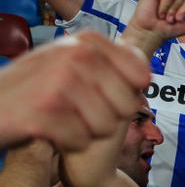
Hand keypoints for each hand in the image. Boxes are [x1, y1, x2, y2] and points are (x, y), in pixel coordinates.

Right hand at [0, 33, 150, 151]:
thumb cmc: (34, 89)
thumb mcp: (68, 62)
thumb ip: (107, 62)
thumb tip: (147, 72)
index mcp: (85, 42)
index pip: (141, 73)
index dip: (131, 93)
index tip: (106, 96)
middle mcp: (73, 55)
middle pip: (128, 104)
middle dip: (108, 118)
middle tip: (77, 113)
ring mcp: (57, 82)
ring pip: (106, 125)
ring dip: (87, 132)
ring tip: (62, 120)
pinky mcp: (41, 112)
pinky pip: (81, 141)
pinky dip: (68, 144)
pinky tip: (49, 133)